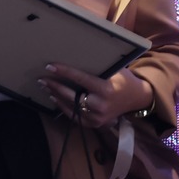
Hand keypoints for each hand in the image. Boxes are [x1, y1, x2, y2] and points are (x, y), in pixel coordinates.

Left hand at [39, 63, 154, 128]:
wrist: (136, 98)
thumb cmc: (123, 80)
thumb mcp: (115, 71)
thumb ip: (98, 67)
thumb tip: (74, 55)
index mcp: (106, 90)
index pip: (80, 79)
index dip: (64, 72)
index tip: (50, 66)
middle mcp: (101, 105)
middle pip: (71, 95)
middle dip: (55, 86)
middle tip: (42, 78)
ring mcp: (98, 117)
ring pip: (71, 106)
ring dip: (56, 96)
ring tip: (46, 86)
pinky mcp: (95, 123)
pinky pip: (74, 115)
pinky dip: (63, 106)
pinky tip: (55, 98)